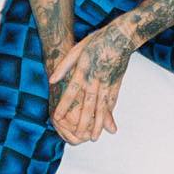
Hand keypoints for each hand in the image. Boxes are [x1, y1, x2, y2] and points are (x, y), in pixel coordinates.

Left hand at [48, 22, 134, 142]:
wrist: (122, 35)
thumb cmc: (98, 40)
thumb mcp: (77, 49)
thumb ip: (64, 66)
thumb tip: (51, 80)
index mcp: (84, 70)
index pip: (72, 91)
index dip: (64, 104)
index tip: (57, 118)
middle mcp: (96, 79)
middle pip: (89, 104)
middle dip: (83, 122)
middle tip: (79, 137)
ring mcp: (108, 82)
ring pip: (102, 106)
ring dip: (98, 123)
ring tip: (94, 137)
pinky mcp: (117, 83)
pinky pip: (112, 101)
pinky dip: (109, 113)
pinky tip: (107, 123)